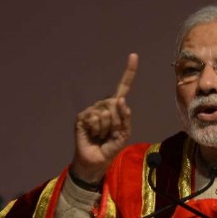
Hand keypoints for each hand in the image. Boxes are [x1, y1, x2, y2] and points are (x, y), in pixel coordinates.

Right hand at [71, 53, 138, 182]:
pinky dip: (97, 130)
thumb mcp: (124, 133)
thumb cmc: (110, 147)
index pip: (123, 87)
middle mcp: (104, 104)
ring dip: (106, 128)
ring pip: (106, 113)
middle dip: (116, 122)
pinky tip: (92, 135)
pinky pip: (95, 118)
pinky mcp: (82, 117)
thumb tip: (121, 100)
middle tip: (109, 134)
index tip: (134, 55)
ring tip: (101, 136)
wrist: (95, 162)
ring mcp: (92, 110)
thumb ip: (125, 118)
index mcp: (116, 107)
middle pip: (116, 104)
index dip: (129, 72)